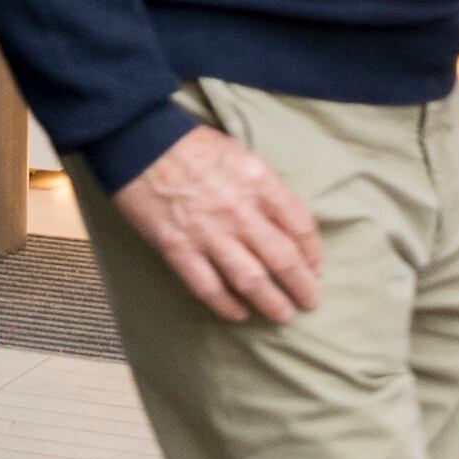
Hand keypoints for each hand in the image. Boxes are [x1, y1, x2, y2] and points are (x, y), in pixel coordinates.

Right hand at [112, 123, 321, 322]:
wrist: (142, 143)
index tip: (316, 268)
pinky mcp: (179, 248)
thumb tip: (285, 224)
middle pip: (282, 258)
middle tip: (310, 302)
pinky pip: (209, 287)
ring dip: (271, 302)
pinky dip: (227, 305)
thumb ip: (265, 189)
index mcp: (259, 181)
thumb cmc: (194, 147)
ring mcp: (209, 232)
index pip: (299, 225)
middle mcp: (239, 209)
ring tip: (283, 315)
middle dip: (301, 285)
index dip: (313, 252)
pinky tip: (239, 314)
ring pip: (251, 279)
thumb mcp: (242, 156)